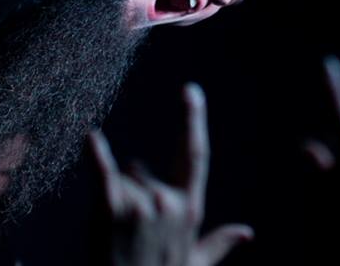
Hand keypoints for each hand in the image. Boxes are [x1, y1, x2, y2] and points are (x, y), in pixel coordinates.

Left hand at [89, 83, 253, 265]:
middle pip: (141, 172)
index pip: (194, 155)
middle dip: (131, 190)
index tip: (190, 91)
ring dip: (113, 202)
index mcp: (189, 209)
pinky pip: (102, 174)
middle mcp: (168, 201)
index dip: (192, 120)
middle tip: (127, 230)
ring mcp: (140, 204)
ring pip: (120, 181)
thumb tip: (247, 234)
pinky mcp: (110, 210)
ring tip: (114, 238)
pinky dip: (96, 154)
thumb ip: (219, 244)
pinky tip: (91, 137)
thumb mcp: (194, 264)